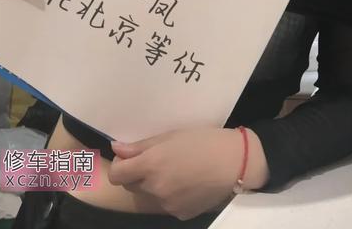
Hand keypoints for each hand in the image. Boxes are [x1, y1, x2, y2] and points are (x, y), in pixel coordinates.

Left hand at [108, 127, 268, 219]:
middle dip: (136, 174)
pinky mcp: (180, 214)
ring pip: (149, 195)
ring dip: (153, 185)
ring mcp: (167, 205)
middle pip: (130, 185)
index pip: (117, 174)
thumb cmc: (203, 141)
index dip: (119, 165)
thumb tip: (116, 148)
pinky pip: (166, 204)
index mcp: (150, 165)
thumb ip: (140, 146)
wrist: (235, 163)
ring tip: (175, 170)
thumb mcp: (170, 136)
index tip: (129, 157)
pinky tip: (187, 183)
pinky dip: (170, 195)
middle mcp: (155, 188)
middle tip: (155, 160)